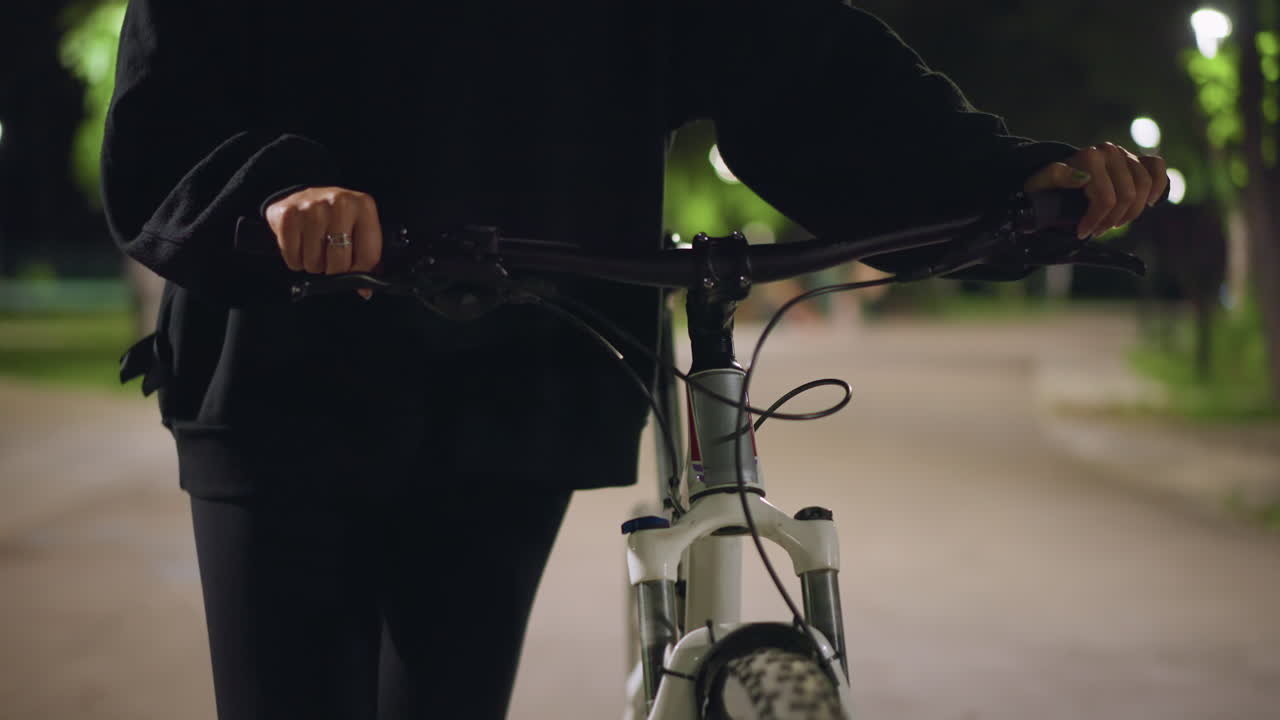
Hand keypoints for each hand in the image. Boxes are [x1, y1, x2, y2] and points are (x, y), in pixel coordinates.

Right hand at [264, 186, 383, 299]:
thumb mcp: (358, 230)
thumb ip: (367, 259)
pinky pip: (292, 256)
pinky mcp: (288, 214)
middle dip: (334, 270)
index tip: (353, 273)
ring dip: (313, 265)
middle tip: (330, 260)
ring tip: (315, 250)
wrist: (305, 198)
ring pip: (314, 262)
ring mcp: (312, 206)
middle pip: (340, 262)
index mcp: (364, 206)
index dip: (360, 273)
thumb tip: (364, 291)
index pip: (368, 256)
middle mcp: (339, 202)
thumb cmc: (337, 220)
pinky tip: (300, 246)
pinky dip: (295, 260)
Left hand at [1023, 143, 1168, 238]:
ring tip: (1113, 222)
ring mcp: (1125, 154)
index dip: (1095, 221)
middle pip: (1127, 196)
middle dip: (1111, 220)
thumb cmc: (1047, 186)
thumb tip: (1083, 178)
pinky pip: (1157, 168)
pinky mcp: (1136, 159)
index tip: (1082, 233)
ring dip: (1131, 212)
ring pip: (1144, 187)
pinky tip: (1148, 202)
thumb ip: (1056, 176)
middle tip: (1096, 230)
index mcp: (1089, 157)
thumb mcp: (1041, 184)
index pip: (1106, 198)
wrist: (1055, 179)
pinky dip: (1157, 185)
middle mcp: (1109, 151)